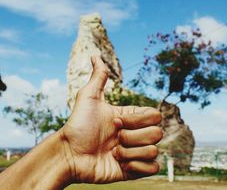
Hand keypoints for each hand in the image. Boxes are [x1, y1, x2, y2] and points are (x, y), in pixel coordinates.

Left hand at [60, 56, 162, 183]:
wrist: (69, 155)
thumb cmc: (77, 126)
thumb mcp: (87, 98)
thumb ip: (98, 77)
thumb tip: (95, 55)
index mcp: (130, 117)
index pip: (155, 115)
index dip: (137, 119)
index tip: (115, 121)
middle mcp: (135, 134)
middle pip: (157, 133)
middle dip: (133, 137)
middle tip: (113, 138)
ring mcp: (135, 152)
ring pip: (153, 151)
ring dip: (130, 152)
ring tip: (112, 152)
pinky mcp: (134, 170)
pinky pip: (152, 168)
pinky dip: (137, 166)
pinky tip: (119, 164)